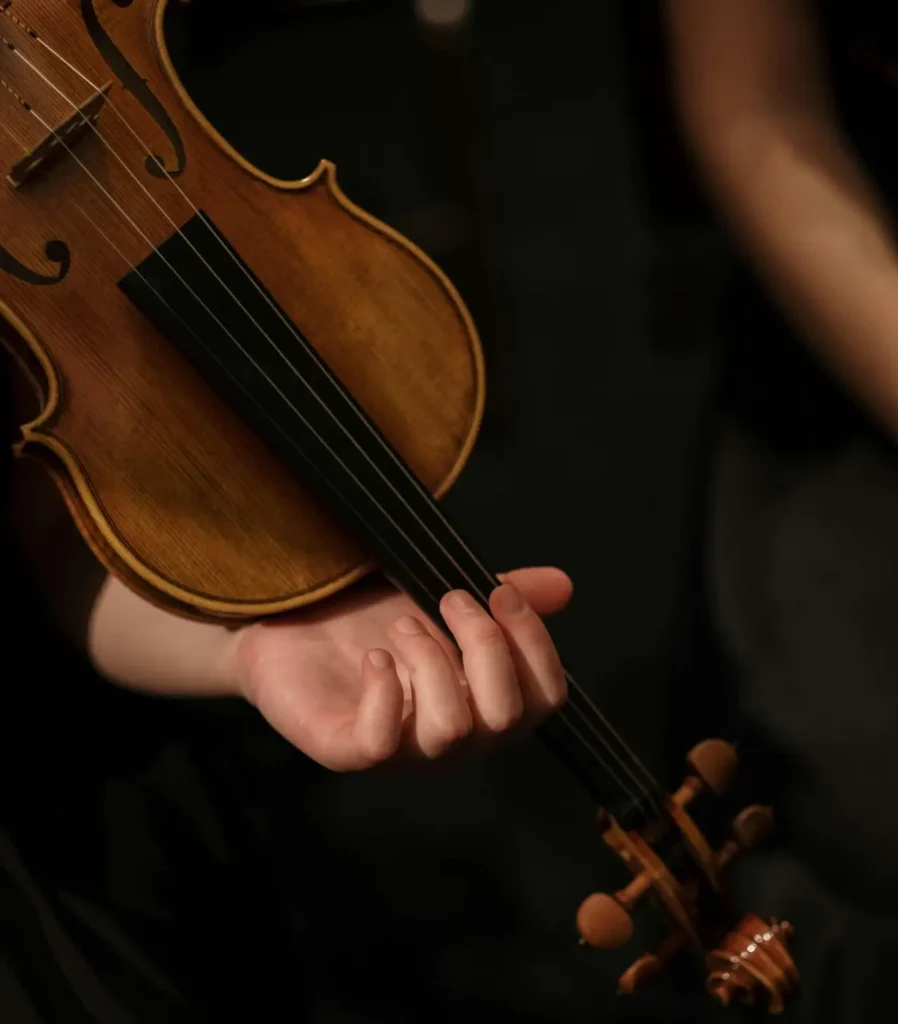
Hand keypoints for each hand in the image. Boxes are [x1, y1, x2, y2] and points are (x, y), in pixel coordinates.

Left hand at [230, 568, 570, 770]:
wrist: (291, 622)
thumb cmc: (371, 617)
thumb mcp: (441, 597)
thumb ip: (501, 595)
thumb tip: (563, 585)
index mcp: (484, 703)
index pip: (545, 698)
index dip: (534, 645)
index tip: (499, 591)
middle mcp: (454, 737)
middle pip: (506, 716)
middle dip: (485, 645)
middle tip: (447, 599)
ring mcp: (402, 750)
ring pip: (450, 730)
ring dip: (433, 662)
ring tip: (402, 625)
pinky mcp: (347, 749)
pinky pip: (382, 743)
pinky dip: (384, 693)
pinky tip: (373, 657)